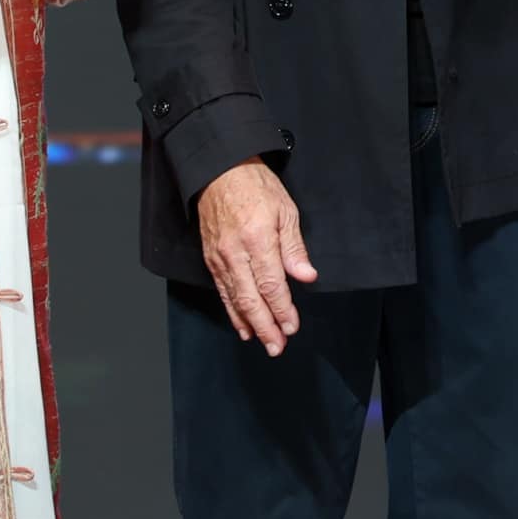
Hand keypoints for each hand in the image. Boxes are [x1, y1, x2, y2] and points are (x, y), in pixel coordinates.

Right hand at [195, 158, 316, 354]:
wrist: (220, 171)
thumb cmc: (257, 186)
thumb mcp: (286, 211)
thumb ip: (294, 248)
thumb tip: (306, 276)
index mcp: (257, 240)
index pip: (272, 285)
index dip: (282, 309)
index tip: (292, 326)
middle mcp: (235, 253)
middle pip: (251, 299)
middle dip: (266, 326)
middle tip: (277, 347)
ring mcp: (220, 257)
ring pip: (235, 299)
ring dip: (250, 324)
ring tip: (263, 342)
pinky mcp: (211, 258)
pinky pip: (222, 291)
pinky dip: (232, 311)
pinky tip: (242, 325)